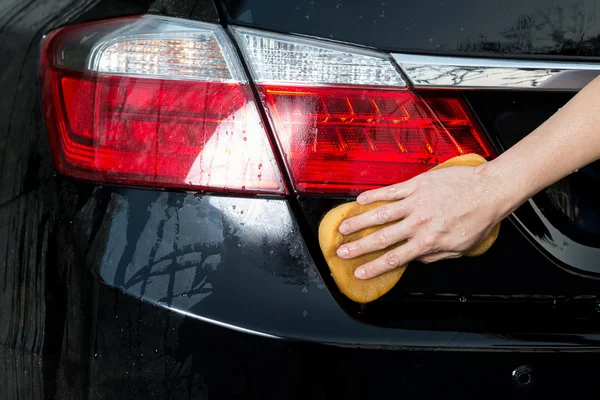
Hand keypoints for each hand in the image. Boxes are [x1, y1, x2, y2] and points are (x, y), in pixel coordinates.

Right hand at [336, 164, 508, 278]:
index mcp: (428, 241)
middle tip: (342, 251)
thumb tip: (415, 260)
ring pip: (381, 214)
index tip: (359, 272)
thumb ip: (434, 256)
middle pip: (381, 238)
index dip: (373, 267)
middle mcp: (418, 223)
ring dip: (359, 221)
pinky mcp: (417, 185)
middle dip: (358, 247)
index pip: (395, 258)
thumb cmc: (478, 218)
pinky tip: (360, 200)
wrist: (490, 190)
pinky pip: (391, 191)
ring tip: (343, 227)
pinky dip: (374, 195)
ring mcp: (416, 202)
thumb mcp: (460, 248)